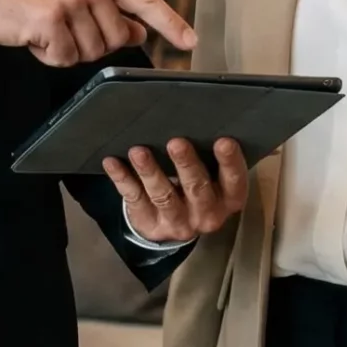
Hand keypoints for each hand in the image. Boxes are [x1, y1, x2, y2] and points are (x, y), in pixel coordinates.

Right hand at [0, 0, 194, 66]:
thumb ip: (106, 7)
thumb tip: (137, 31)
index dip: (170, 22)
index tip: (190, 41)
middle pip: (115, 37)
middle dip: (90, 44)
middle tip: (60, 28)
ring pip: (91, 52)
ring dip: (66, 51)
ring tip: (43, 29)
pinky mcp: (50, 19)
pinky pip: (65, 58)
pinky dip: (47, 56)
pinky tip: (32, 37)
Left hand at [104, 137, 249, 242]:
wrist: (175, 229)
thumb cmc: (197, 188)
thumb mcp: (212, 178)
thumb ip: (209, 157)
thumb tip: (196, 117)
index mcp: (228, 199)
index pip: (234, 181)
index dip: (230, 162)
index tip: (224, 141)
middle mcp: (206, 214)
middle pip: (197, 188)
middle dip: (186, 165)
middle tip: (176, 143)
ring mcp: (177, 222)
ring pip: (163, 196)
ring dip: (150, 172)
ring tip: (138, 151)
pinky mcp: (149, 223)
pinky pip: (134, 199)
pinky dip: (123, 179)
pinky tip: (112, 162)